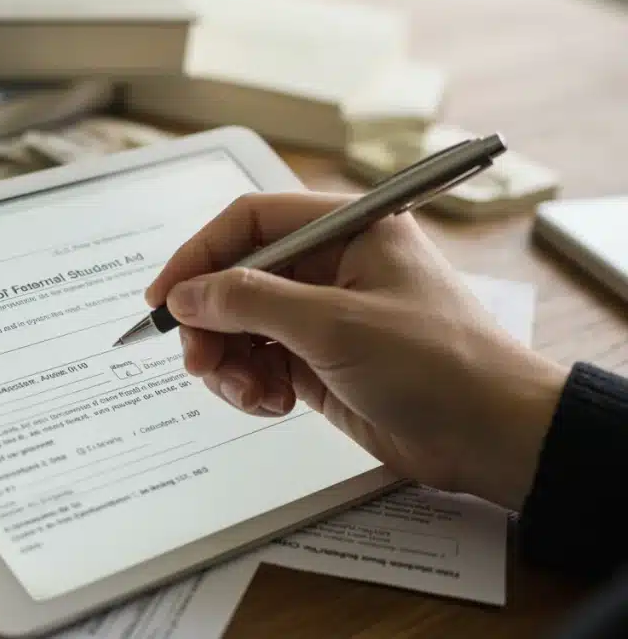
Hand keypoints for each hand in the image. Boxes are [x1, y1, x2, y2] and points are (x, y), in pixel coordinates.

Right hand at [146, 192, 567, 510]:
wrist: (491, 436)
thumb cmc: (438, 365)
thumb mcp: (335, 325)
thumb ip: (251, 301)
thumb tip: (187, 295)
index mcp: (346, 229)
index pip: (250, 221)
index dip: (199, 256)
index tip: (165, 299)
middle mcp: (330, 265)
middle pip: (237, 277)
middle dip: (211, 322)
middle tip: (199, 362)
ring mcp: (323, 314)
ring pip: (242, 325)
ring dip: (230, 361)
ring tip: (250, 394)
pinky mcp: (320, 359)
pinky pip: (261, 361)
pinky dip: (253, 385)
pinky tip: (275, 404)